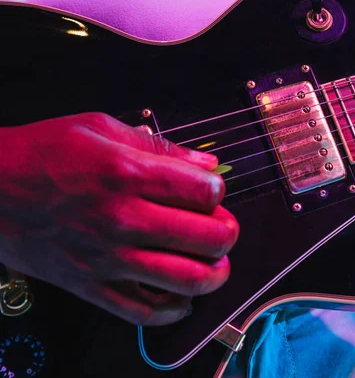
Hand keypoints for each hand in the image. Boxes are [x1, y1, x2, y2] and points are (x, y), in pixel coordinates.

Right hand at [0, 112, 238, 325]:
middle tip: (222, 228)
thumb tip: (205, 163)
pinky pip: (146, 311)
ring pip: (187, 280)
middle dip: (227, 233)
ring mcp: (109, 258)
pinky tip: (184, 297)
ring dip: (215, 274)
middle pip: (207, 238)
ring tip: (216, 264)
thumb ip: (159, 146)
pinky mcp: (93, 286)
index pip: (205, 192)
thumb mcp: (100, 128)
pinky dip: (175, 309)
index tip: (211, 191)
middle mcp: (124, 219)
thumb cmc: (43, 153)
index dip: (218, 191)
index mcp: (128, 174)